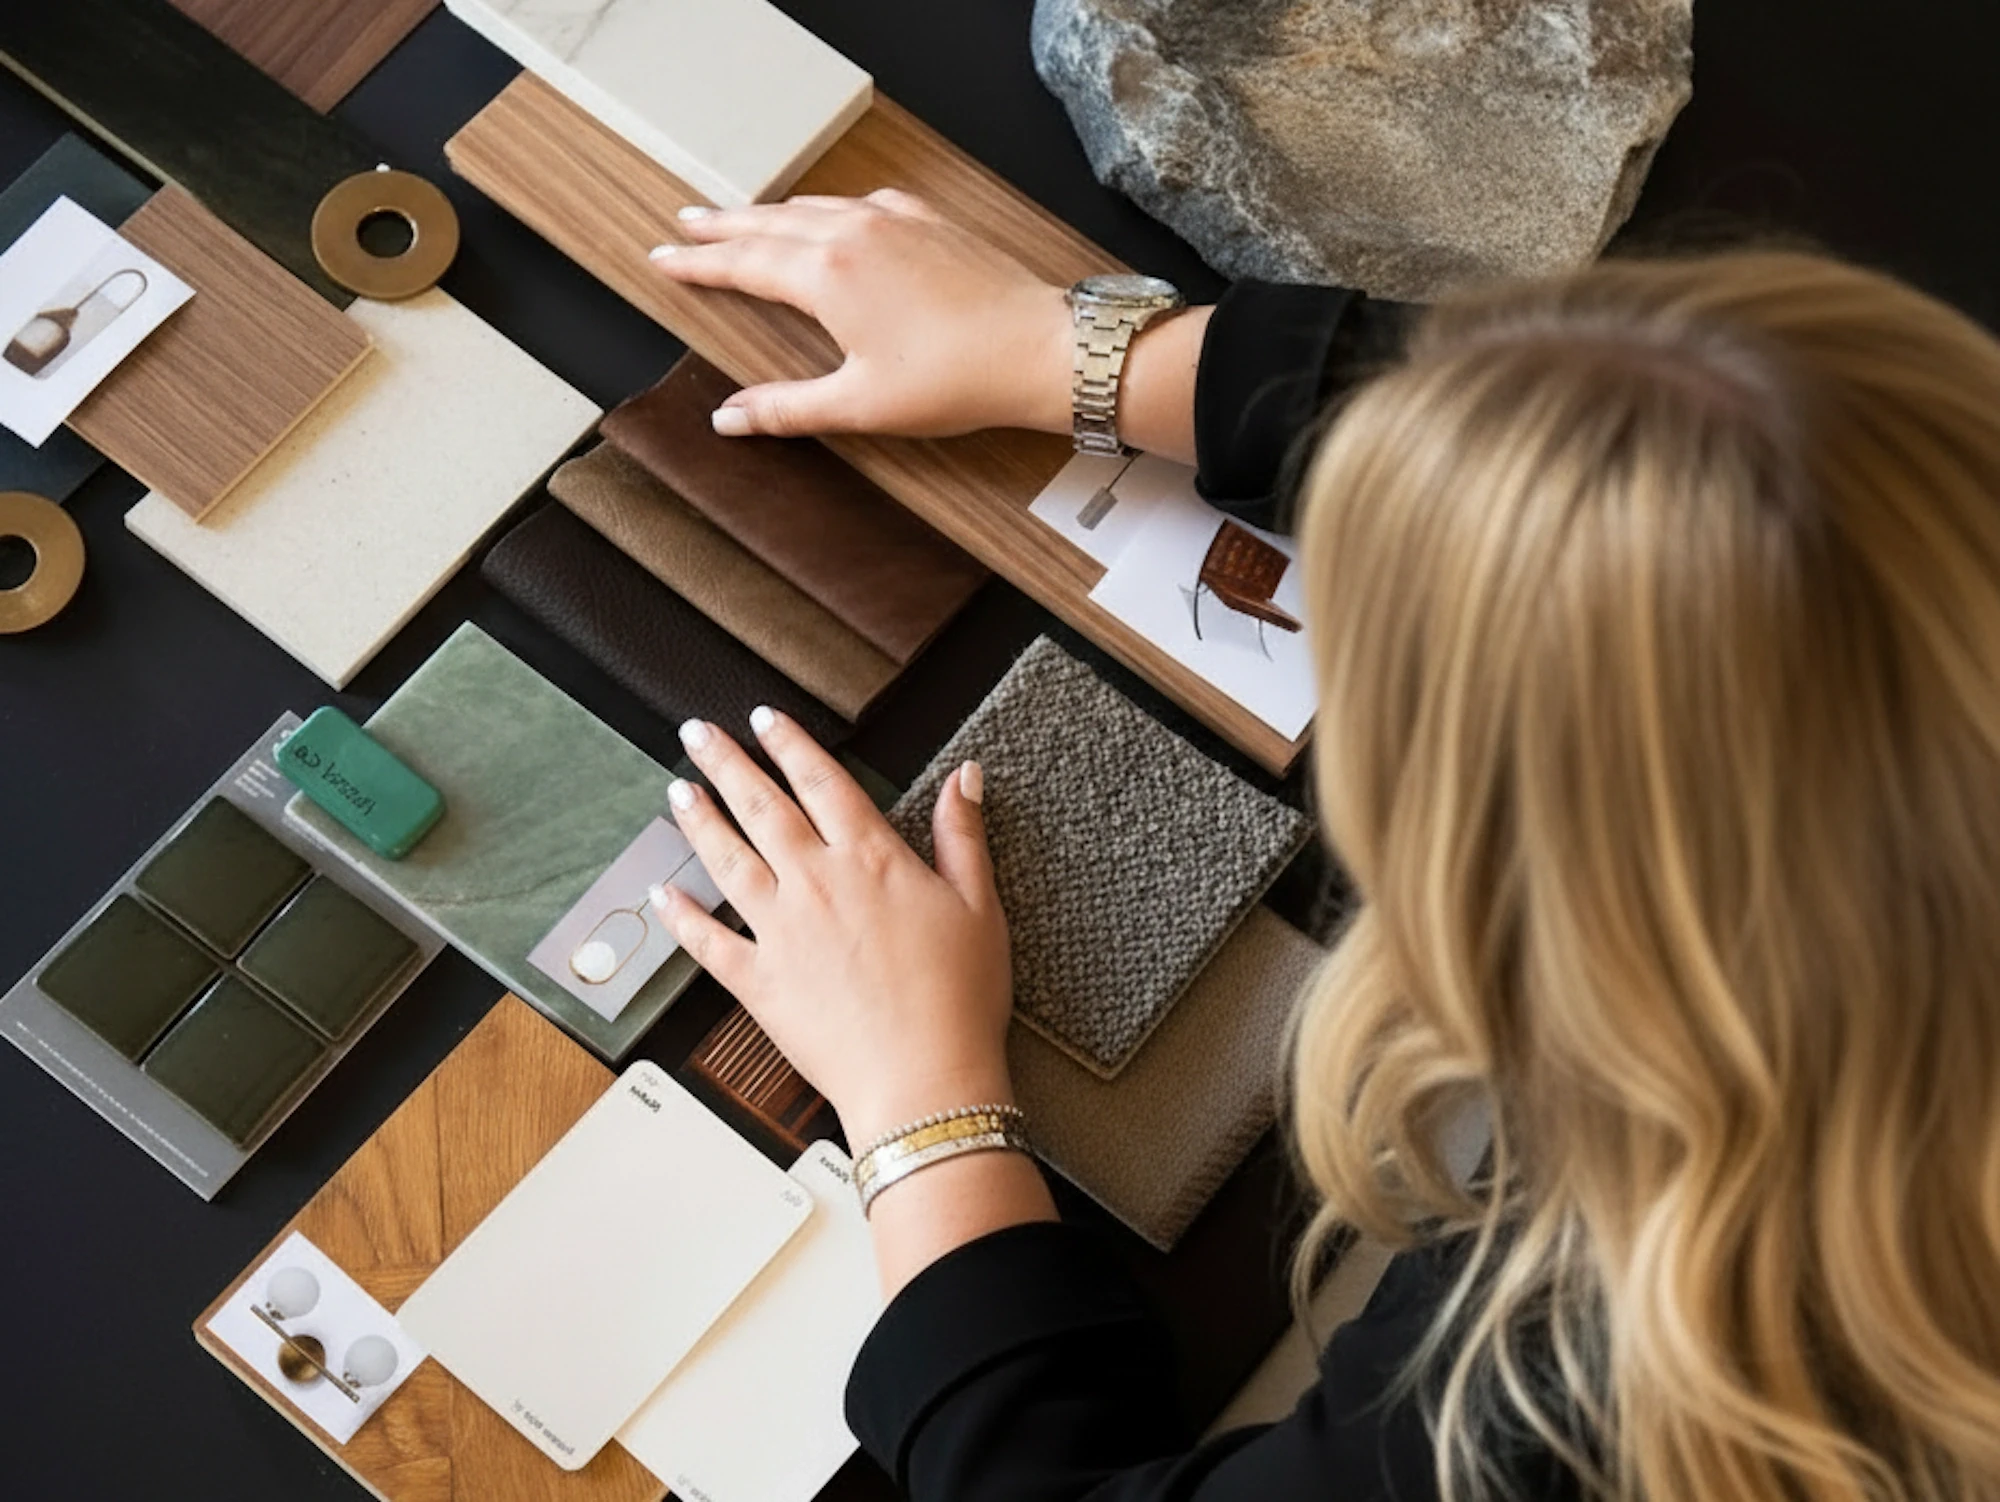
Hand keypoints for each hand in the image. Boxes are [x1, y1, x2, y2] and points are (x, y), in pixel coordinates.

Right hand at [648, 189, 1073, 439]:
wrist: (1038, 348)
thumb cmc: (957, 379)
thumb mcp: (859, 405)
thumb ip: (786, 408)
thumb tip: (729, 418)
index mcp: (826, 274)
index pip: (741, 263)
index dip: (698, 265)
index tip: (663, 261)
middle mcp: (854, 233)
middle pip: (768, 223)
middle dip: (722, 226)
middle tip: (685, 224)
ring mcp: (895, 220)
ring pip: (813, 206)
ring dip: (770, 213)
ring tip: (743, 218)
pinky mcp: (930, 222)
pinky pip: (862, 203)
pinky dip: (829, 207)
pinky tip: (833, 215)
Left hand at [650, 707, 1014, 1147]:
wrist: (923, 1081)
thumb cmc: (959, 1001)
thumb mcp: (980, 907)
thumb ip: (962, 836)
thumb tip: (964, 777)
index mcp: (871, 860)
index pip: (822, 781)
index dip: (790, 744)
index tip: (764, 719)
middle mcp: (816, 885)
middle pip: (761, 808)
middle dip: (726, 764)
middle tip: (697, 732)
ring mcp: (781, 932)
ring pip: (727, 860)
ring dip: (697, 821)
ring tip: (676, 790)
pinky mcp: (758, 982)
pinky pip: (708, 941)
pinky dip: (681, 916)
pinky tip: (663, 895)